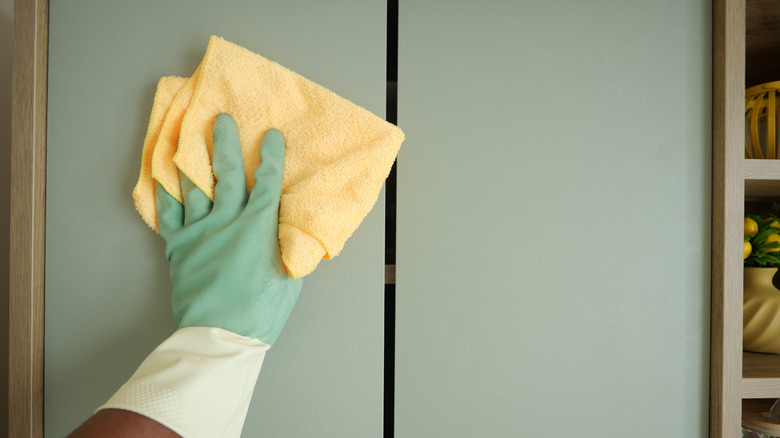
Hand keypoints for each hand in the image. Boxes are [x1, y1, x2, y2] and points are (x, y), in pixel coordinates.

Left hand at [155, 113, 301, 345]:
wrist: (221, 335)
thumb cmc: (261, 311)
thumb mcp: (288, 274)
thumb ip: (285, 243)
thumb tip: (286, 224)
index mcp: (258, 227)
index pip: (266, 182)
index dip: (270, 156)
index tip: (271, 135)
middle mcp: (227, 221)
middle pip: (227, 173)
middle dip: (225, 143)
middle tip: (221, 119)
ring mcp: (199, 232)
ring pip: (194, 186)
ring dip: (192, 158)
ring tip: (186, 135)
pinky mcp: (178, 247)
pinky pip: (169, 214)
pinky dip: (164, 193)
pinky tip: (161, 176)